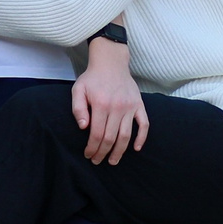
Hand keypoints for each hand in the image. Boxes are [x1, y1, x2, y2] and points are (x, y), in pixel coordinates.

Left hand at [70, 42, 149, 164]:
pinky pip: (144, 124)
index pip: (97, 133)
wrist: (111, 62)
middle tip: (97, 161)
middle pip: (111, 137)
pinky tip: (135, 148)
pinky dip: (141, 138)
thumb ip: (78, 108)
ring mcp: (130, 107)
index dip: (92, 147)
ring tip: (113, 161)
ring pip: (126, 135)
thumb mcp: (78, 89)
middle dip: (103, 153)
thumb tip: (83, 127)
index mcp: (101, 104)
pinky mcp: (139, 105)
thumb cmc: (92, 78)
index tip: (88, 155)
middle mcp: (117, 107)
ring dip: (120, 151)